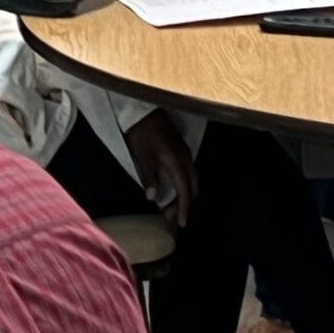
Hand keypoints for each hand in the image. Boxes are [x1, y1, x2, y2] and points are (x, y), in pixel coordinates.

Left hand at [123, 112, 199, 227]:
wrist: (142, 110)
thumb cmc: (141, 131)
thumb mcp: (141, 154)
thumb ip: (149, 176)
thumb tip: (153, 198)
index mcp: (176, 161)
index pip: (184, 191)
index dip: (184, 208)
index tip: (181, 222)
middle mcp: (185, 158)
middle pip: (192, 188)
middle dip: (184, 205)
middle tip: (171, 217)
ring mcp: (185, 153)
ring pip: (191, 180)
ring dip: (184, 195)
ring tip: (170, 206)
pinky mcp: (181, 149)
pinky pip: (188, 172)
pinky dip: (184, 184)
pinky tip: (173, 188)